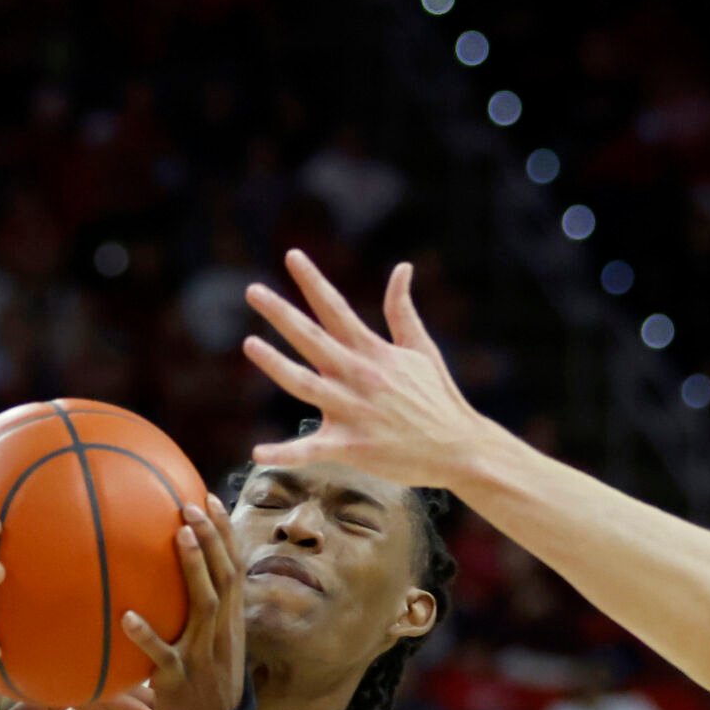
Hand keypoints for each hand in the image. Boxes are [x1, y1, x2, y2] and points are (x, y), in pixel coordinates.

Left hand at [122, 498, 244, 709]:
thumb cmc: (206, 688)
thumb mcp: (214, 647)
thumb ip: (201, 614)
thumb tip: (182, 580)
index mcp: (231, 623)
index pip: (235, 568)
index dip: (225, 533)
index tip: (210, 498)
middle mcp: (222, 633)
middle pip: (225, 577)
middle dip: (213, 538)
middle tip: (191, 505)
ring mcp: (203, 656)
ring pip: (204, 606)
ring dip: (193, 569)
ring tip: (179, 536)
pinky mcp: (178, 681)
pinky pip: (162, 655)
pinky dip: (146, 636)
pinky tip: (127, 616)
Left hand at [241, 250, 496, 487]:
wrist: (460, 448)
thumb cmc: (439, 398)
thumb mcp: (422, 349)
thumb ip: (402, 310)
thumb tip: (401, 268)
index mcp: (374, 352)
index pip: (337, 309)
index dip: (313, 282)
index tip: (291, 256)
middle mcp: (359, 376)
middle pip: (313, 339)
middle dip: (282, 313)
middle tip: (253, 290)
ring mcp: (353, 411)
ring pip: (305, 384)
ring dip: (276, 364)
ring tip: (249, 343)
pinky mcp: (351, 446)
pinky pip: (311, 450)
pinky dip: (284, 453)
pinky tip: (257, 452)